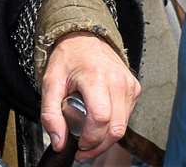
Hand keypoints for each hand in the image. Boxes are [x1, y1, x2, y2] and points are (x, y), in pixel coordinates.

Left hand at [40, 32, 139, 156]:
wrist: (84, 37)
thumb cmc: (68, 58)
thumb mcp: (50, 83)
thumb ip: (51, 114)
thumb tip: (59, 143)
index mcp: (95, 77)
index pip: (100, 118)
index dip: (90, 138)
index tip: (78, 145)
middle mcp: (117, 81)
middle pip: (115, 128)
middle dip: (98, 145)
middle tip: (83, 148)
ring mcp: (128, 85)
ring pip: (123, 126)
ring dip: (106, 138)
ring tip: (89, 133)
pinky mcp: (134, 88)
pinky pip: (126, 117)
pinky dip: (113, 125)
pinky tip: (100, 120)